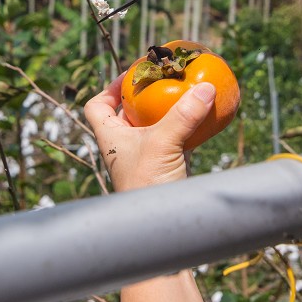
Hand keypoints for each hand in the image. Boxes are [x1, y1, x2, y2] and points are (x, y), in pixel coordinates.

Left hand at [84, 73, 216, 191]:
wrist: (160, 225)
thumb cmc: (148, 184)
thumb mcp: (163, 143)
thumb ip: (183, 115)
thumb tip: (206, 87)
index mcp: (110, 137)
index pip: (96, 107)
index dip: (108, 89)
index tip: (129, 76)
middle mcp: (124, 145)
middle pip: (127, 113)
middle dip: (143, 96)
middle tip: (162, 79)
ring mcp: (145, 156)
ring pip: (152, 126)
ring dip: (166, 110)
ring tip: (183, 93)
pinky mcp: (164, 166)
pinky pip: (174, 139)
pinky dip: (186, 127)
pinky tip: (202, 117)